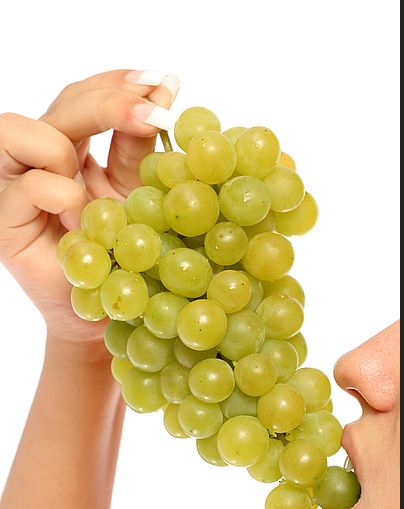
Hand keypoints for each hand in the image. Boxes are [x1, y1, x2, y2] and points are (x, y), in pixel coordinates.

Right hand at [0, 69, 177, 344]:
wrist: (112, 307)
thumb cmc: (125, 251)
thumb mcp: (137, 192)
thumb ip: (138, 146)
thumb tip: (164, 88)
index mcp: (70, 148)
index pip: (83, 96)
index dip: (116, 83)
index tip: (160, 81)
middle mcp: (37, 160)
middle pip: (58, 105)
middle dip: (107, 101)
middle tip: (152, 110)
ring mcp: (14, 186)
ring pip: (20, 129)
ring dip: (68, 144)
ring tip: (97, 187)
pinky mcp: (5, 220)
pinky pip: (30, 185)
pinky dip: (63, 195)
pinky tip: (83, 221)